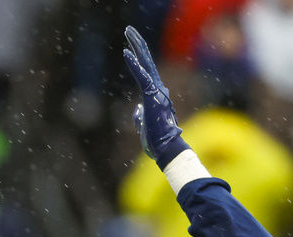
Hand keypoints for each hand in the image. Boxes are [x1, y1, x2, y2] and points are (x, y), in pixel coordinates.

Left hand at [122, 26, 188, 166]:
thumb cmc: (157, 141)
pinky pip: (142, 77)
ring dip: (136, 47)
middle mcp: (157, 90)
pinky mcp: (152, 97)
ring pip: (145, 64)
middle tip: (129, 29)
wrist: (166, 150)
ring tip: (128, 32)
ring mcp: (156, 92)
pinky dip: (134, 65)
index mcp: (154, 95)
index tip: (129, 45)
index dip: (138, 57)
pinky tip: (126, 53)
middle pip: (147, 61)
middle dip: (138, 44)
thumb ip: (140, 115)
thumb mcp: (144, 124)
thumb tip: (137, 110)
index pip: (145, 71)